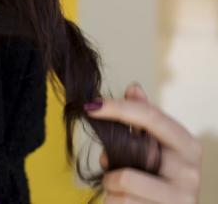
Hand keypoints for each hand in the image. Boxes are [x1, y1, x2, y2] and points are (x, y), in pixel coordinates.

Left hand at [88, 82, 202, 203]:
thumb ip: (144, 121)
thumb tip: (134, 88)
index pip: (152, 117)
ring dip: (111, 186)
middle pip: (132, 150)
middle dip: (110, 159)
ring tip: (123, 192)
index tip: (90, 105)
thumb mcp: (153, 149)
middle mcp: (190, 171)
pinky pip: (121, 202)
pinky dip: (114, 202)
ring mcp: (181, 198)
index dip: (118, 107)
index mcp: (188, 146)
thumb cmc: (157, 182)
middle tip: (110, 167)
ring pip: (121, 181)